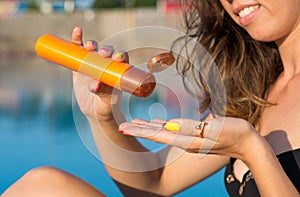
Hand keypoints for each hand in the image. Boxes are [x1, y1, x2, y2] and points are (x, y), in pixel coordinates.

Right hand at [71, 26, 127, 119]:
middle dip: (107, 50)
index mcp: (119, 71)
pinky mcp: (80, 64)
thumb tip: (96, 85)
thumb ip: (103, 94)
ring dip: (93, 45)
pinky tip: (77, 31)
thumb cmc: (106, 107)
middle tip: (104, 54)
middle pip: (108, 52)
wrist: (94, 111)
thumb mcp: (107, 103)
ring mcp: (94, 63)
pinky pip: (79, 50)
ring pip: (94, 49)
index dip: (121, 56)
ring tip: (89, 46)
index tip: (118, 58)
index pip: (122, 59)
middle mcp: (108, 64)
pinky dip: (78, 40)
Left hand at [119, 117, 259, 159]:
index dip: (140, 131)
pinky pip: (172, 131)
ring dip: (147, 128)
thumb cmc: (235, 133)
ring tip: (133, 125)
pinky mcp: (193, 136)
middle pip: (156, 134)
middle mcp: (184, 141)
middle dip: (138, 130)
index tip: (124, 129)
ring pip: (162, 132)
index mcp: (187, 140)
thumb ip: (192, 128)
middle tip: (121, 127)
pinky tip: (155, 124)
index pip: (157, 135)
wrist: (248, 144)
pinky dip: (160, 127)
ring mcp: (188, 139)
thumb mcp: (214, 129)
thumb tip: (170, 124)